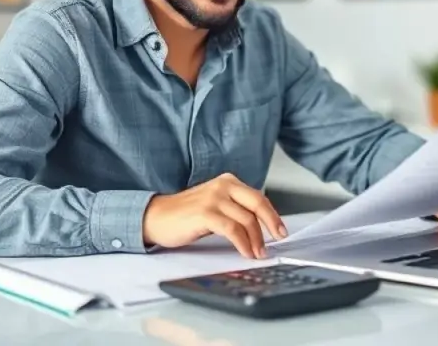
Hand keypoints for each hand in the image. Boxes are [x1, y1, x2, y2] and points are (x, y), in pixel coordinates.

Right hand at [142, 173, 286, 258]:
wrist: (156, 217)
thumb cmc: (185, 215)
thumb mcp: (215, 205)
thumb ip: (235, 209)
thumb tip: (260, 227)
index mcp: (228, 182)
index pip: (258, 197)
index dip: (272, 215)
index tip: (281, 230)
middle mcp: (223, 186)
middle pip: (258, 203)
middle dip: (272, 224)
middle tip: (278, 240)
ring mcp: (214, 198)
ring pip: (246, 220)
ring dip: (256, 241)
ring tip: (258, 254)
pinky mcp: (205, 213)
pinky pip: (233, 230)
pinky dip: (243, 243)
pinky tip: (245, 252)